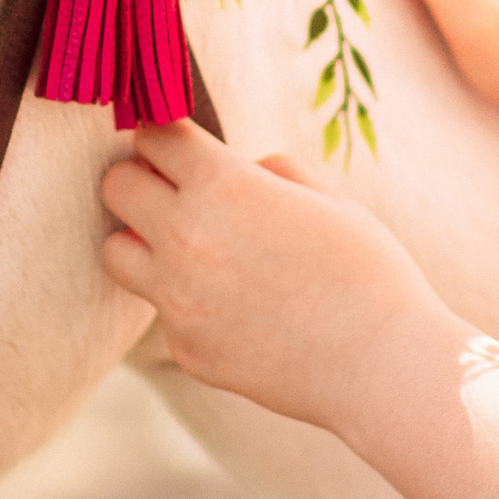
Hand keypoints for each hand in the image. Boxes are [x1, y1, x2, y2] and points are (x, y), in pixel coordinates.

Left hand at [99, 119, 442, 430]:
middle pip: (115, 187)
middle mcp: (186, 238)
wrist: (383, 365)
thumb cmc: (368, 272)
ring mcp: (178, 299)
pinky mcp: (185, 348)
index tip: (177, 143)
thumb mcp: (328, 197)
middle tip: (174, 191)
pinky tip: (237, 310)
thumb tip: (240, 169)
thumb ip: (271, 171)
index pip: (153, 134)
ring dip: (141, 242)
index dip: (164, 133)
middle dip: (141, 180)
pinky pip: (163, 311)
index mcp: (224, 185)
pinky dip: (187, 303)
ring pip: (116, 252)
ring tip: (189, 250)